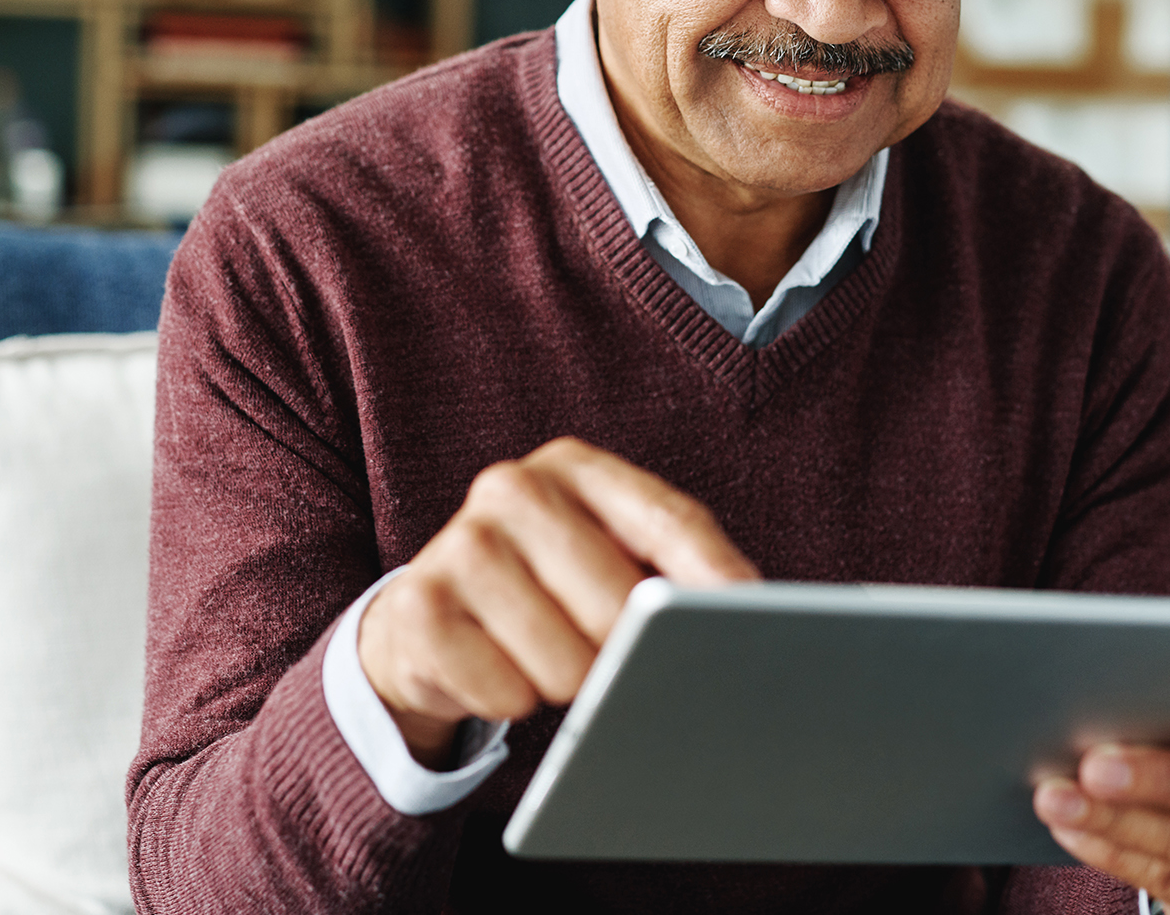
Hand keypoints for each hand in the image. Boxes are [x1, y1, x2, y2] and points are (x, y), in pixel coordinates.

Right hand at [358, 437, 757, 766]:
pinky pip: (503, 692)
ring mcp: (458, 544)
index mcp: (574, 467)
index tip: (752, 616)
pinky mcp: (417, 607)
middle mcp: (511, 489)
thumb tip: (747, 612)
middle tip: (602, 650)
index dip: (714, 573)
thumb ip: (673, 572)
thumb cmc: (546, 591)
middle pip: (617, 602)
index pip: (667, 519)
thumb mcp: (609, 560)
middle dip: (622, 650)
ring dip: (565, 683)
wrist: (425, 625)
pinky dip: (512, 701)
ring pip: (564, 661)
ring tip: (543, 657)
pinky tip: (497, 671)